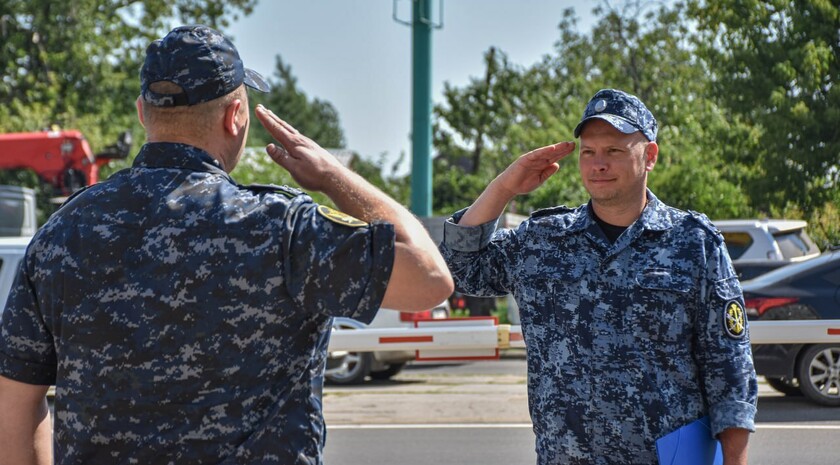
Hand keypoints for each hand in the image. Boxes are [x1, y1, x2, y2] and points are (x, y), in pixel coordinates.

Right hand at [255, 105, 345, 191]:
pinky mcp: (312, 148)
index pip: (276, 130)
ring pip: (290, 129)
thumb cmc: (315, 176)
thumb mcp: (295, 169)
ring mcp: (307, 144)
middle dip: (271, 117)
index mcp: (294, 145)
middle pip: (283, 126)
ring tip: (273, 116)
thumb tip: (268, 146)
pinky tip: (290, 133)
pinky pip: (297, 135)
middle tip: (261, 107)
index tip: (258, 109)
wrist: (336, 178)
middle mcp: (301, 141)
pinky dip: (289, 130)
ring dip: (280, 122)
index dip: (266, 120)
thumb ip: (281, 158)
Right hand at [458, 141, 574, 226]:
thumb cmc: (523, 184)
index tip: (573, 148)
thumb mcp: (539, 180)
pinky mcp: (525, 159)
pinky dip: (544, 151)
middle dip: (562, 148)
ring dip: (556, 148)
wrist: (508, 187)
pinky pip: (536, 154)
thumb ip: (548, 172)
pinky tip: (552, 148)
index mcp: (541, 164)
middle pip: (552, 153)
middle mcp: (537, 159)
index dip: (564, 153)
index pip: (555, 157)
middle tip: (573, 143)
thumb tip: (557, 164)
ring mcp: (531, 158)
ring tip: (565, 144)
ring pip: (546, 152)